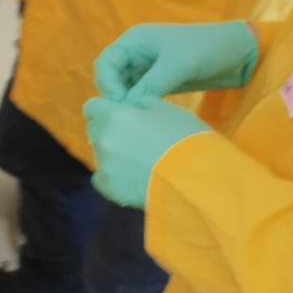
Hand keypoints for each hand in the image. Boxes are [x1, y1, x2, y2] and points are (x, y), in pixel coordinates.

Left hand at [84, 96, 212, 208]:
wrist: (199, 180)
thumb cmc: (188, 140)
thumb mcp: (169, 110)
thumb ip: (143, 104)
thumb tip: (133, 106)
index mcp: (116, 115)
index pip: (93, 107)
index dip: (105, 111)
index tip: (119, 118)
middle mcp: (104, 138)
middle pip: (95, 130)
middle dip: (109, 133)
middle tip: (136, 142)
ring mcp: (104, 164)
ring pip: (100, 155)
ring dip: (114, 156)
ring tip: (143, 164)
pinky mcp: (109, 188)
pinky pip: (102, 179)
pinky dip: (114, 179)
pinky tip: (135, 179)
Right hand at [94, 21, 259, 104]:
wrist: (240, 53)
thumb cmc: (208, 49)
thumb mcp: (178, 65)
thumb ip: (150, 85)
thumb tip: (128, 108)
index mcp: (135, 41)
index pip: (106, 63)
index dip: (107, 83)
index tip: (121, 102)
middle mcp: (137, 53)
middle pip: (111, 77)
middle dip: (116, 95)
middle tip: (129, 114)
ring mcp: (148, 68)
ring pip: (125, 88)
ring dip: (129, 102)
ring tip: (139, 118)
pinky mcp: (161, 81)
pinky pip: (141, 95)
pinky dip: (142, 105)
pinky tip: (149, 115)